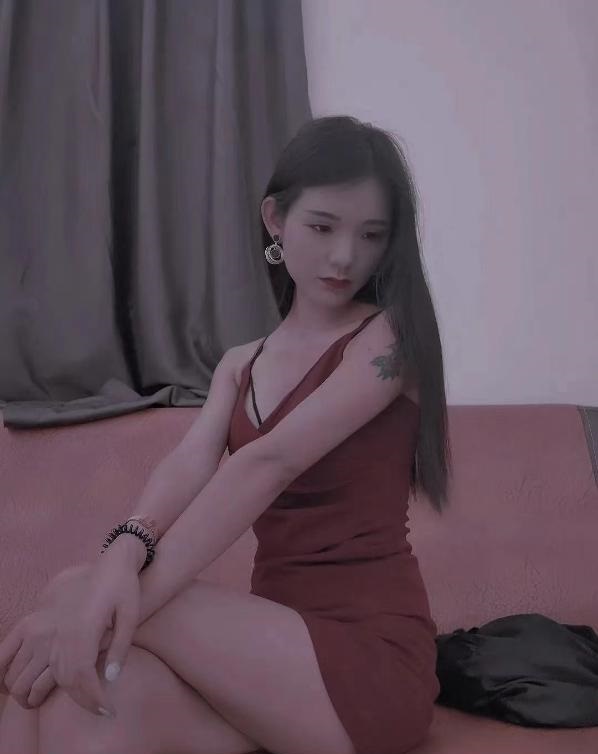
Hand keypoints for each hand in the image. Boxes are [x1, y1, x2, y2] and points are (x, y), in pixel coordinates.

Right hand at [0, 556, 139, 716]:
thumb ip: (119, 649)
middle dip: (74, 698)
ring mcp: (39, 626)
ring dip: (33, 693)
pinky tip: (10, 682)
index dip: (91, 700)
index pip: (80, 680)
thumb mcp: (131, 615)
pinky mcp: (31, 619)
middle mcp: (55, 633)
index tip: (105, 710)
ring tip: (50, 699)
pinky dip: (5, 669)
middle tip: (92, 703)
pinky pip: (7, 648)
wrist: (109, 562)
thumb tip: (109, 680)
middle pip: (56, 681)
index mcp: (81, 633)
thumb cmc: (123, 588)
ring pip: (25, 673)